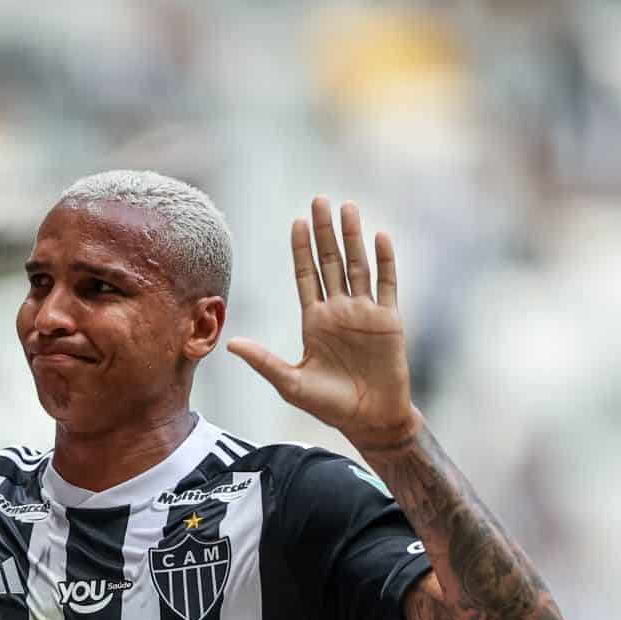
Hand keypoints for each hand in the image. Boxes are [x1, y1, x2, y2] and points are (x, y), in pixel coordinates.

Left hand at [227, 197, 417, 452]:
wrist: (369, 420)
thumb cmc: (329, 405)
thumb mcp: (291, 383)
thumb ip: (264, 361)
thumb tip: (231, 343)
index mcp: (314, 321)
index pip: (305, 276)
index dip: (301, 249)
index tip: (296, 221)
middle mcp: (339, 311)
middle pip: (330, 262)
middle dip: (324, 231)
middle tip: (319, 199)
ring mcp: (364, 313)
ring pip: (357, 265)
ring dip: (353, 237)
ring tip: (348, 207)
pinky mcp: (389, 320)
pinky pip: (386, 284)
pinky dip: (384, 260)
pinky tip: (379, 236)